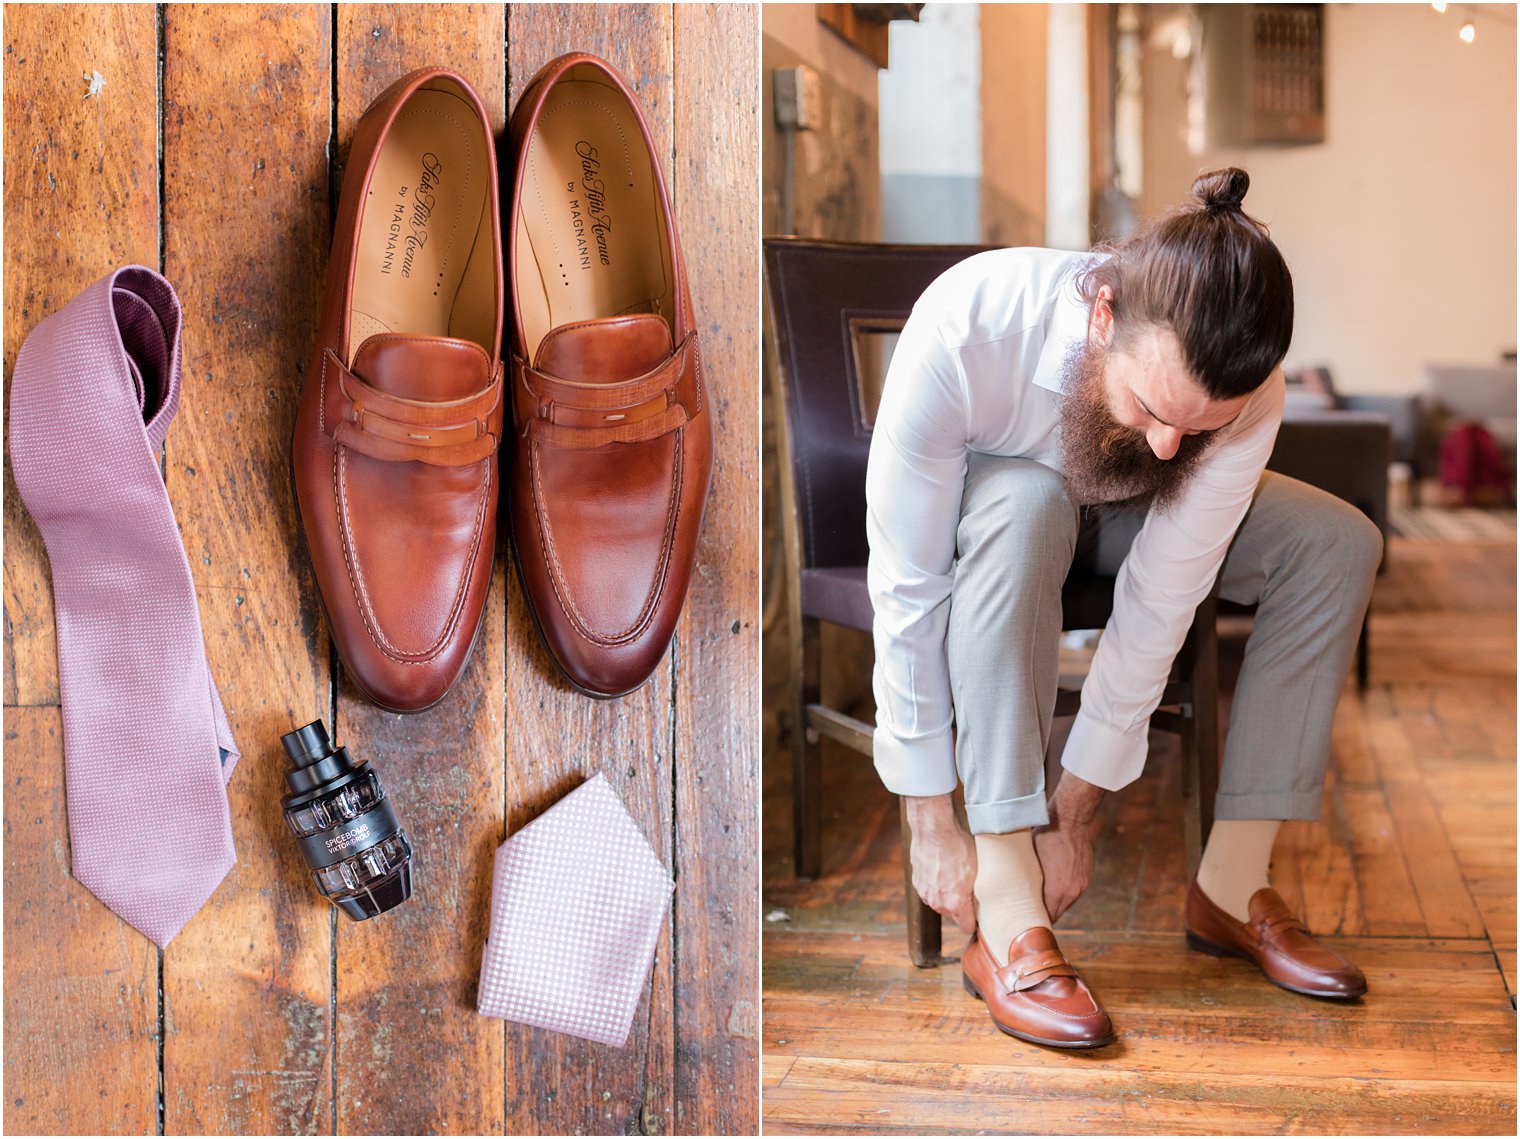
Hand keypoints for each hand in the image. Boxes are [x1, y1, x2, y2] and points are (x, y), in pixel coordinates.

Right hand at [904, 794, 977, 933]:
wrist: (934, 830)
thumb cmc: (958, 848)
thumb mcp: (978, 872)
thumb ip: (978, 894)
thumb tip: (984, 905)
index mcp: (955, 903)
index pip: (966, 927)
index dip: (974, 922)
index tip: (979, 914)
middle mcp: (937, 902)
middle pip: (952, 916)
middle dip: (960, 907)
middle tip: (969, 890)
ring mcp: (925, 892)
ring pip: (940, 903)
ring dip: (947, 896)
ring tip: (954, 877)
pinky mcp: (917, 882)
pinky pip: (930, 891)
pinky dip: (936, 885)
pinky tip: (942, 871)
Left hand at [1033, 774, 1104, 922]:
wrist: (1069, 819)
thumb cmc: (1044, 837)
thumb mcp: (1029, 861)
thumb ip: (1028, 883)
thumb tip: (1016, 896)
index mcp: (1058, 890)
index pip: (1047, 917)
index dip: (1036, 921)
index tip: (1026, 922)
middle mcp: (1073, 891)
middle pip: (1057, 912)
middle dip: (1045, 913)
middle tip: (1029, 913)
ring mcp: (1082, 884)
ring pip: (1066, 902)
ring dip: (1055, 901)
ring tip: (1040, 898)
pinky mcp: (1087, 876)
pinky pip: (1074, 890)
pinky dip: (1064, 890)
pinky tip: (1054, 883)